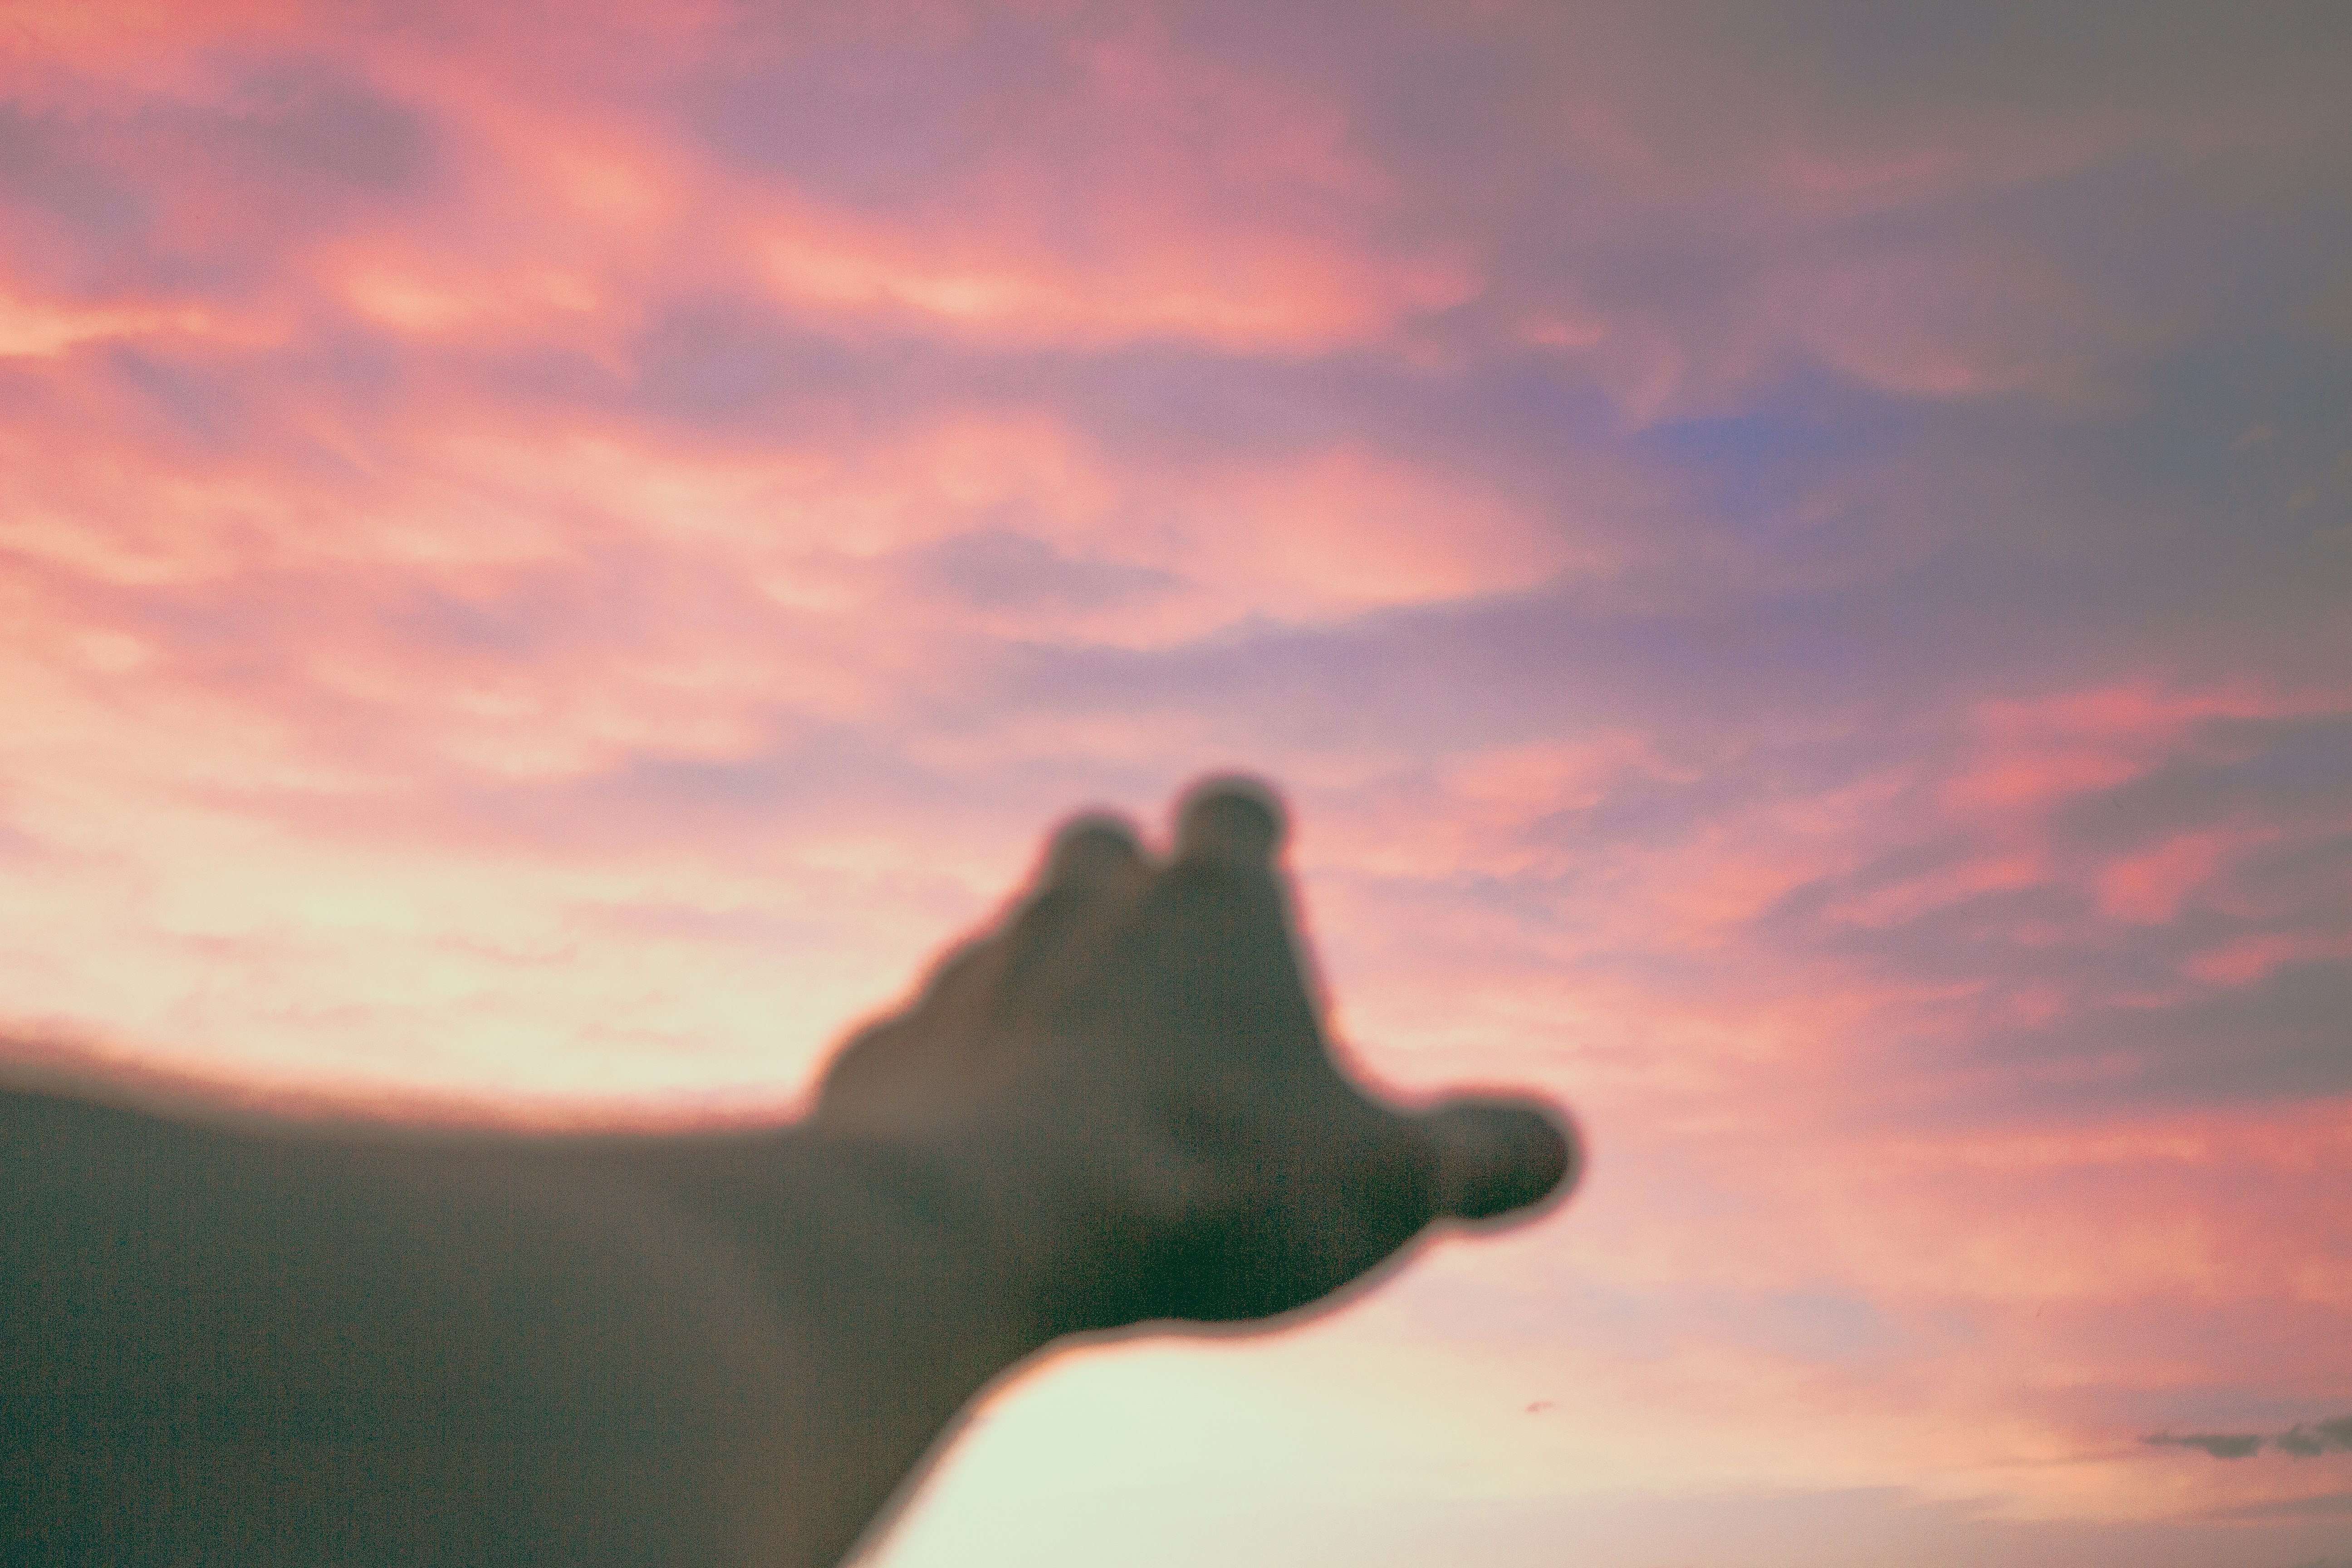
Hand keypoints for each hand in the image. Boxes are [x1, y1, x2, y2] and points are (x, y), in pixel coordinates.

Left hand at [813, 776, 1579, 1336]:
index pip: (1232, 808)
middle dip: (1126, 891)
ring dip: (1036, 997)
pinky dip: (948, 1086)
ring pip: (998, 949)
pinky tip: (975, 1165)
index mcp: (1204, 907)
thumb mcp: (1392, 1185)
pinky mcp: (870, 1059)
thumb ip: (1488, 1157)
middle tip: (1164, 980)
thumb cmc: (1204, 1186)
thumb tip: (1562, 1148)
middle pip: (1095, 847)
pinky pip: (912, 1048)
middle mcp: (1070, 911)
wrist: (972, 1228)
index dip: (1249, 830)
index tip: (1262, 860)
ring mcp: (960, 977)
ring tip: (1076, 1098)